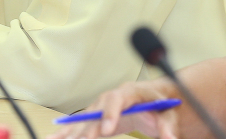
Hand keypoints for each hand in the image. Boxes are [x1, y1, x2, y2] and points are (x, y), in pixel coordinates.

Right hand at [48, 79, 179, 138]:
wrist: (155, 98)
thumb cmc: (160, 104)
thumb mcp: (168, 114)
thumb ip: (167, 126)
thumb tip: (170, 138)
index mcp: (129, 92)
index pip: (117, 99)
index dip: (110, 114)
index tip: (106, 130)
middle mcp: (111, 98)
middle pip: (95, 110)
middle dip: (87, 126)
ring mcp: (102, 106)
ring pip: (84, 118)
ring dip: (70, 129)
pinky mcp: (97, 116)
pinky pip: (81, 124)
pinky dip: (68, 131)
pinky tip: (56, 137)